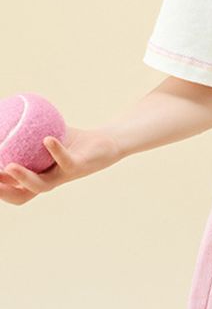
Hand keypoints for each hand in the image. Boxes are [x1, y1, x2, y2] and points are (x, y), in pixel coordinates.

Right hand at [0, 126, 122, 205]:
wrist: (105, 142)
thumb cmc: (70, 140)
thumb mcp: (44, 134)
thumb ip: (25, 130)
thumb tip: (4, 114)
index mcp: (36, 176)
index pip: (11, 188)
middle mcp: (48, 181)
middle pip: (21, 195)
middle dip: (2, 191)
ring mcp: (62, 177)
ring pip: (40, 185)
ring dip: (23, 178)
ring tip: (9, 166)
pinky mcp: (79, 168)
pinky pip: (66, 161)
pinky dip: (56, 151)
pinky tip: (47, 139)